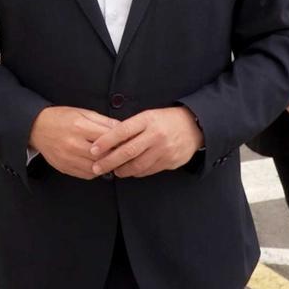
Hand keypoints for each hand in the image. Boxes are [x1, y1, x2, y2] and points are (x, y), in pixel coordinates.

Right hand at [28, 106, 119, 179]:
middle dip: (115, 155)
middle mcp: (73, 144)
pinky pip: (87, 175)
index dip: (120, 141)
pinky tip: (97, 163)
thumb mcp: (83, 113)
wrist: (36, 128)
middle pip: (103, 156)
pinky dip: (95, 171)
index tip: (126, 141)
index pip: (107, 138)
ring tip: (111, 159)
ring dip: (106, 165)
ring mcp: (68, 158)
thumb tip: (122, 128)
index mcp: (79, 127)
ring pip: (96, 168)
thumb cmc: (61, 118)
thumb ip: (103, 121)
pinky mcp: (65, 168)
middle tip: (122, 152)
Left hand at [88, 107, 203, 178]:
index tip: (93, 149)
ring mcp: (164, 150)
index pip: (122, 131)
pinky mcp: (170, 162)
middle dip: (109, 161)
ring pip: (137, 165)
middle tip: (97, 167)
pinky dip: (136, 172)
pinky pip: (148, 171)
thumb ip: (131, 127)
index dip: (106, 141)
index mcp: (148, 119)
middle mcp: (156, 135)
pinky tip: (130, 170)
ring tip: (113, 170)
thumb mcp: (149, 116)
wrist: (195, 126)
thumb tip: (108, 140)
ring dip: (122, 170)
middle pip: (128, 151)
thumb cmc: (166, 120)